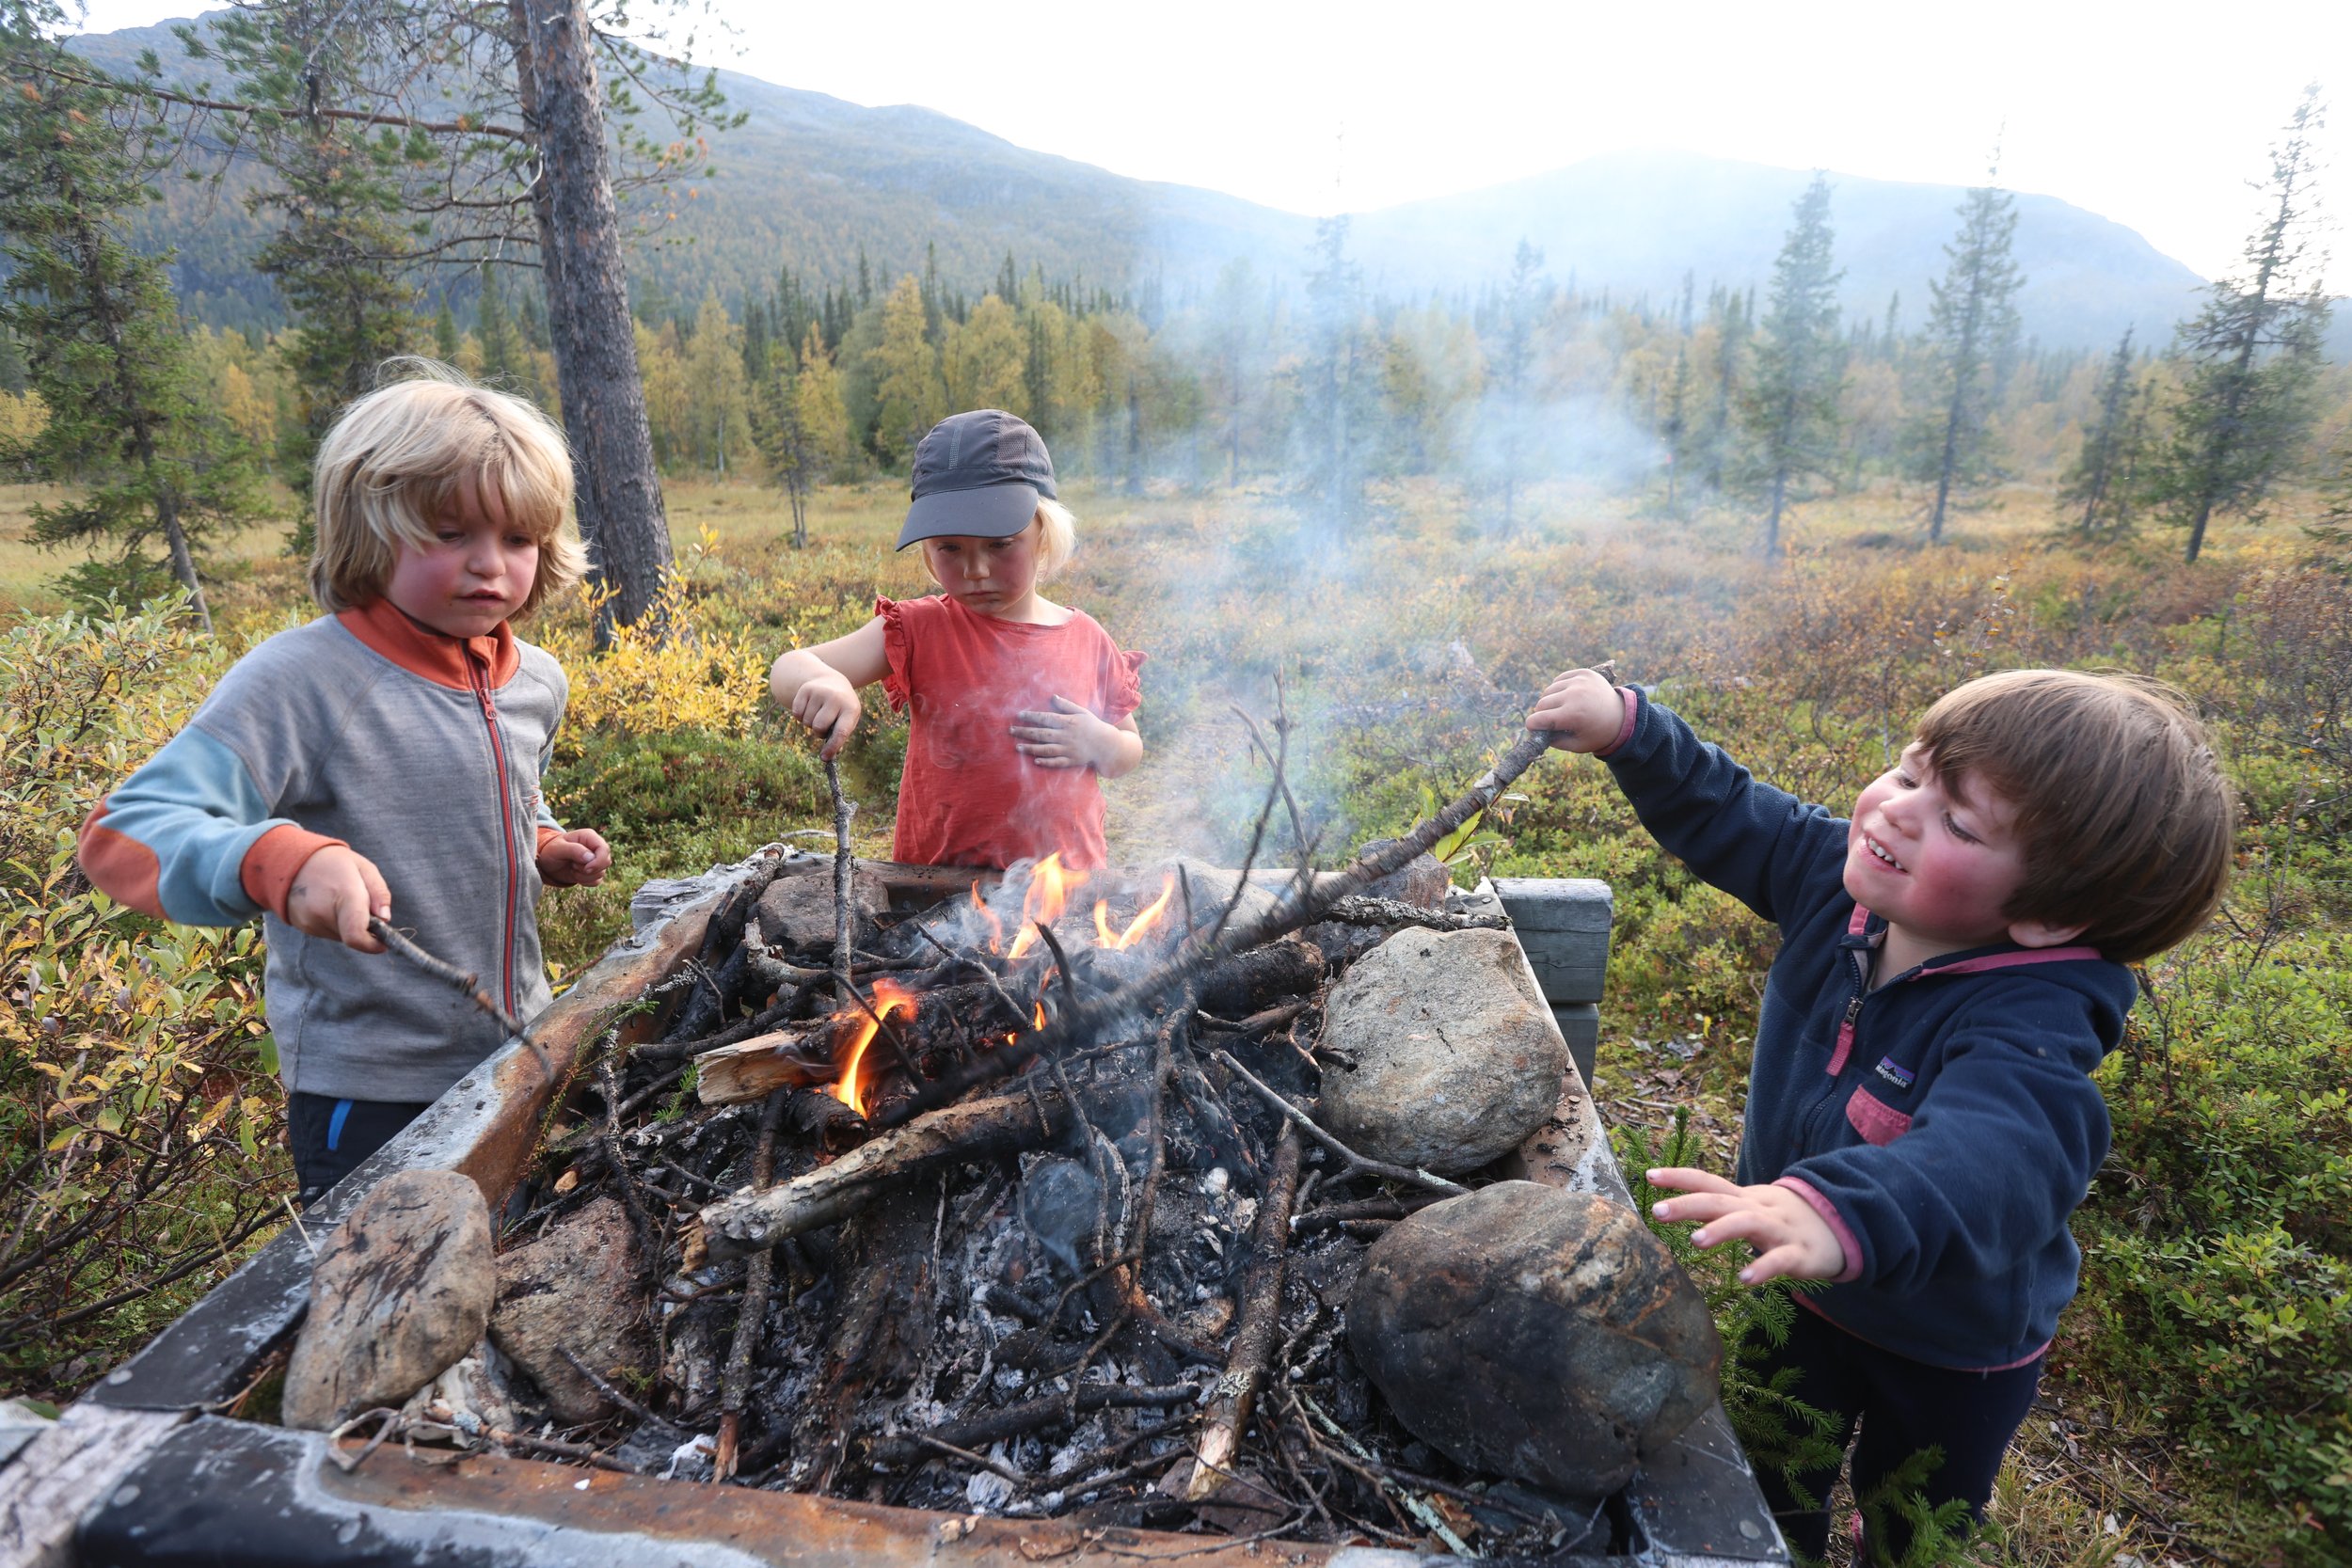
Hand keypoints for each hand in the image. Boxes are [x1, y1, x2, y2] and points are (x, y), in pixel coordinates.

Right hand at [286, 845, 390, 951]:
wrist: (291, 861)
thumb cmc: (333, 862)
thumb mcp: (364, 868)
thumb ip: (379, 893)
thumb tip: (386, 919)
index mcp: (344, 894)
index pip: (356, 935)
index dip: (373, 945)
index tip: (383, 942)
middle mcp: (323, 912)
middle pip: (353, 936)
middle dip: (364, 928)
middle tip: (361, 906)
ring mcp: (310, 922)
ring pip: (342, 936)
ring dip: (349, 926)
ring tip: (342, 900)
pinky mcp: (303, 927)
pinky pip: (329, 933)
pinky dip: (336, 924)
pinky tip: (331, 905)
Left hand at [538, 827, 610, 886]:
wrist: (546, 862)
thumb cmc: (551, 851)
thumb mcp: (558, 848)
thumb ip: (574, 850)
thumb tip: (590, 857)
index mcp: (589, 837)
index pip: (604, 849)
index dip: (598, 861)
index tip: (586, 869)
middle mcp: (595, 847)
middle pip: (606, 862)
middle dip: (590, 870)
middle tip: (573, 867)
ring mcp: (595, 860)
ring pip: (601, 873)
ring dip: (584, 876)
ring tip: (571, 868)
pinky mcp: (593, 871)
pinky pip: (597, 881)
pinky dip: (586, 882)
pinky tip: (575, 875)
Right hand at [790, 671, 862, 759]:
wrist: (833, 681)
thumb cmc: (842, 707)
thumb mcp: (848, 718)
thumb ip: (839, 736)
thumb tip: (826, 756)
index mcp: (850, 708)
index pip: (841, 732)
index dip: (832, 747)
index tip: (825, 758)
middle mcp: (835, 698)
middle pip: (818, 727)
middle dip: (819, 732)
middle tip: (823, 726)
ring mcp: (820, 692)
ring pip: (806, 721)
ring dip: (810, 723)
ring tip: (818, 713)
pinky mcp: (805, 689)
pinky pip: (796, 714)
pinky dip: (800, 716)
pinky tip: (809, 708)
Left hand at [1012, 695, 1115, 770]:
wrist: (1107, 744)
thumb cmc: (1093, 726)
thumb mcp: (1082, 712)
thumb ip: (1066, 705)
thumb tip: (1052, 697)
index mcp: (1068, 722)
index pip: (1045, 718)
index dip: (1031, 716)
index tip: (1019, 715)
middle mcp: (1066, 736)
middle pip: (1041, 734)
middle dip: (1024, 732)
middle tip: (1010, 730)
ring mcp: (1068, 749)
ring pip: (1046, 749)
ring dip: (1030, 748)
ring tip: (1017, 747)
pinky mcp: (1071, 760)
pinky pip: (1057, 762)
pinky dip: (1046, 762)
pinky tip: (1035, 761)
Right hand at [1527, 669, 1624, 753]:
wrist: (1622, 716)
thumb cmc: (1597, 734)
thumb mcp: (1576, 745)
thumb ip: (1553, 741)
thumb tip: (1536, 731)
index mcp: (1572, 715)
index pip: (1538, 718)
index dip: (1533, 726)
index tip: (1534, 729)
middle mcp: (1574, 695)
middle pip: (1541, 703)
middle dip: (1542, 714)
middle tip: (1551, 721)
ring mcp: (1579, 681)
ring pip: (1548, 690)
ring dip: (1550, 701)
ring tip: (1561, 709)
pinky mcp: (1583, 673)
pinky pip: (1559, 680)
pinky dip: (1559, 689)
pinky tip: (1567, 697)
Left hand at [1648, 1167, 1845, 1284]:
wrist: (1843, 1226)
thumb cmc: (1784, 1220)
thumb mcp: (1751, 1209)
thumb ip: (1718, 1208)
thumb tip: (1676, 1208)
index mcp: (1744, 1198)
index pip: (1707, 1181)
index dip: (1679, 1177)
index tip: (1648, 1175)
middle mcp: (1759, 1209)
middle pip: (1720, 1201)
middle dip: (1688, 1204)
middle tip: (1658, 1212)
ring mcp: (1780, 1230)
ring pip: (1748, 1223)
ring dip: (1721, 1230)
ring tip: (1695, 1242)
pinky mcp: (1801, 1255)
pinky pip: (1781, 1261)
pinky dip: (1763, 1268)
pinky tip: (1745, 1279)